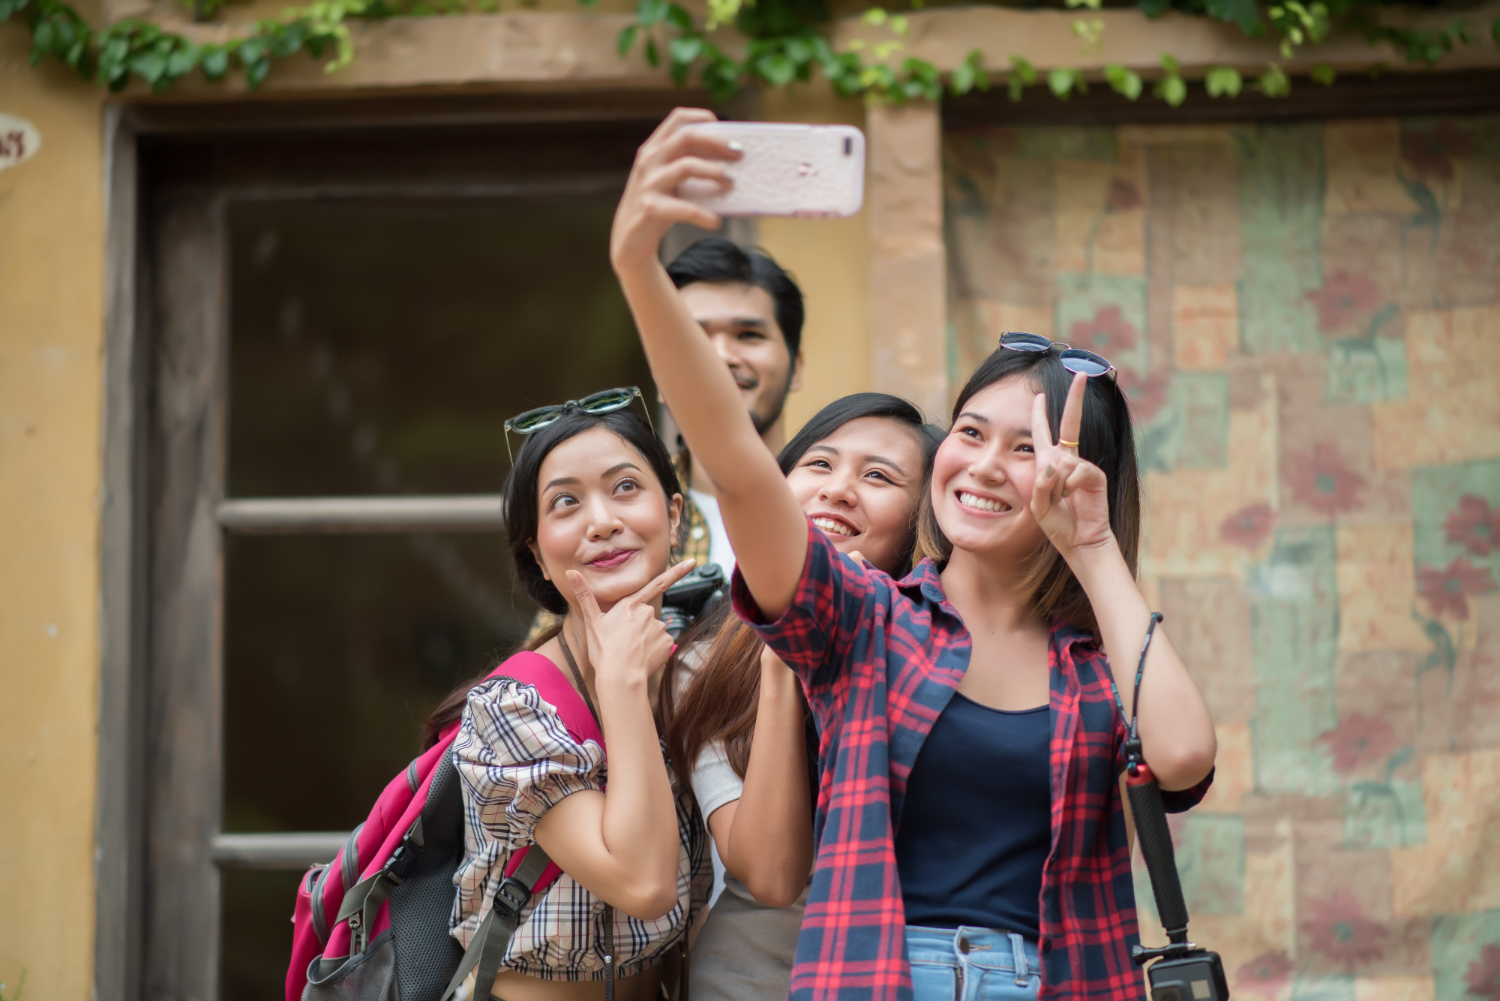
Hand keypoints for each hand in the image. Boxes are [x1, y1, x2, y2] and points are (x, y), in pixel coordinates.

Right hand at [565, 559, 697, 688]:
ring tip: (631, 653)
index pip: (657, 584)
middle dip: (639, 627)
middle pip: (647, 616)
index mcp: (630, 605)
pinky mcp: (668, 642)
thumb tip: (571, 570)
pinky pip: (662, 644)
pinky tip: (643, 658)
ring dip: (646, 639)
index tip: (693, 562)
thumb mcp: (592, 621)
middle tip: (624, 643)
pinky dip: (654, 650)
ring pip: (655, 631)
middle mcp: (648, 612)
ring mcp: (660, 627)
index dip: (676, 572)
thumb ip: (585, 594)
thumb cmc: (604, 651)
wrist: (620, 677)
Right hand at [609, 108, 741, 272]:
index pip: (678, 119)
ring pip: (686, 166)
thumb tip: (731, 158)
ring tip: (731, 184)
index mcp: (653, 149)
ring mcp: (648, 184)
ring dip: (714, 172)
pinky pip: (685, 208)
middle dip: (716, 142)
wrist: (629, 243)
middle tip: (739, 153)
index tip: (725, 128)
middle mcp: (648, 161)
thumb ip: (688, 164)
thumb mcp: (669, 180)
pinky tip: (716, 222)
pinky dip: (704, 215)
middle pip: (686, 137)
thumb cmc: (658, 207)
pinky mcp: (650, 209)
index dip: (703, 117)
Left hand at [1029, 373, 1114, 560]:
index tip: (1040, 395)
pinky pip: (1076, 471)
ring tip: (1061, 500)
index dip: (1041, 414)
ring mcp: (1083, 466)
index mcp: (1049, 463)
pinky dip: (1068, 486)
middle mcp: (1067, 460)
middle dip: (1076, 398)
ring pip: (1062, 461)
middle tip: (1081, 374)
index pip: (1044, 433)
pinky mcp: (1095, 475)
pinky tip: (1071, 498)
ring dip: (1055, 484)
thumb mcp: (1037, 504)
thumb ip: (1041, 484)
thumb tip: (1055, 464)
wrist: (1078, 541)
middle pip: (1071, 423)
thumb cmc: (1057, 524)